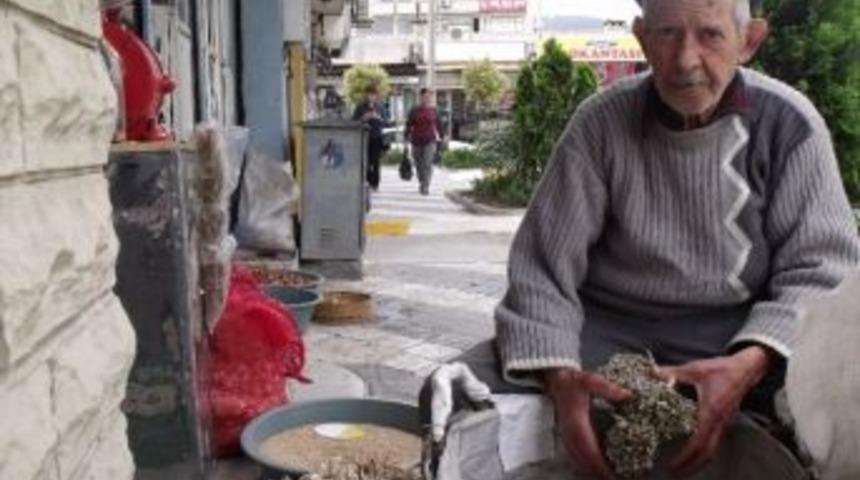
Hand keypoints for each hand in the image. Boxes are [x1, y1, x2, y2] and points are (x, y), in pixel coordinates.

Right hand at [544, 367, 631, 479]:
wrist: (556, 379)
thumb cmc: (574, 381)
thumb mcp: (591, 380)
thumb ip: (608, 388)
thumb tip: (628, 394)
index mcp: (577, 423)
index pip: (589, 450)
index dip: (601, 465)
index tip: (613, 474)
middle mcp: (570, 433)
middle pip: (584, 461)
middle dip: (599, 472)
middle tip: (616, 478)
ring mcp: (566, 436)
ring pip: (578, 461)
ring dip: (592, 470)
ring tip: (609, 476)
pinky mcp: (567, 436)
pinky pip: (575, 456)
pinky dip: (585, 465)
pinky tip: (596, 467)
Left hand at [658, 346, 770, 475]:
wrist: (747, 368)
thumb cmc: (723, 369)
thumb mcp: (695, 369)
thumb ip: (673, 372)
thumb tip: (652, 373)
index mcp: (711, 412)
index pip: (699, 442)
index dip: (686, 456)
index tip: (673, 464)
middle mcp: (719, 422)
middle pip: (707, 453)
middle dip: (692, 465)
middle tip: (674, 472)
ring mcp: (724, 423)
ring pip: (713, 449)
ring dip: (698, 460)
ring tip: (682, 466)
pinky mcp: (725, 421)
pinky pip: (715, 441)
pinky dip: (704, 451)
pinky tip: (693, 450)